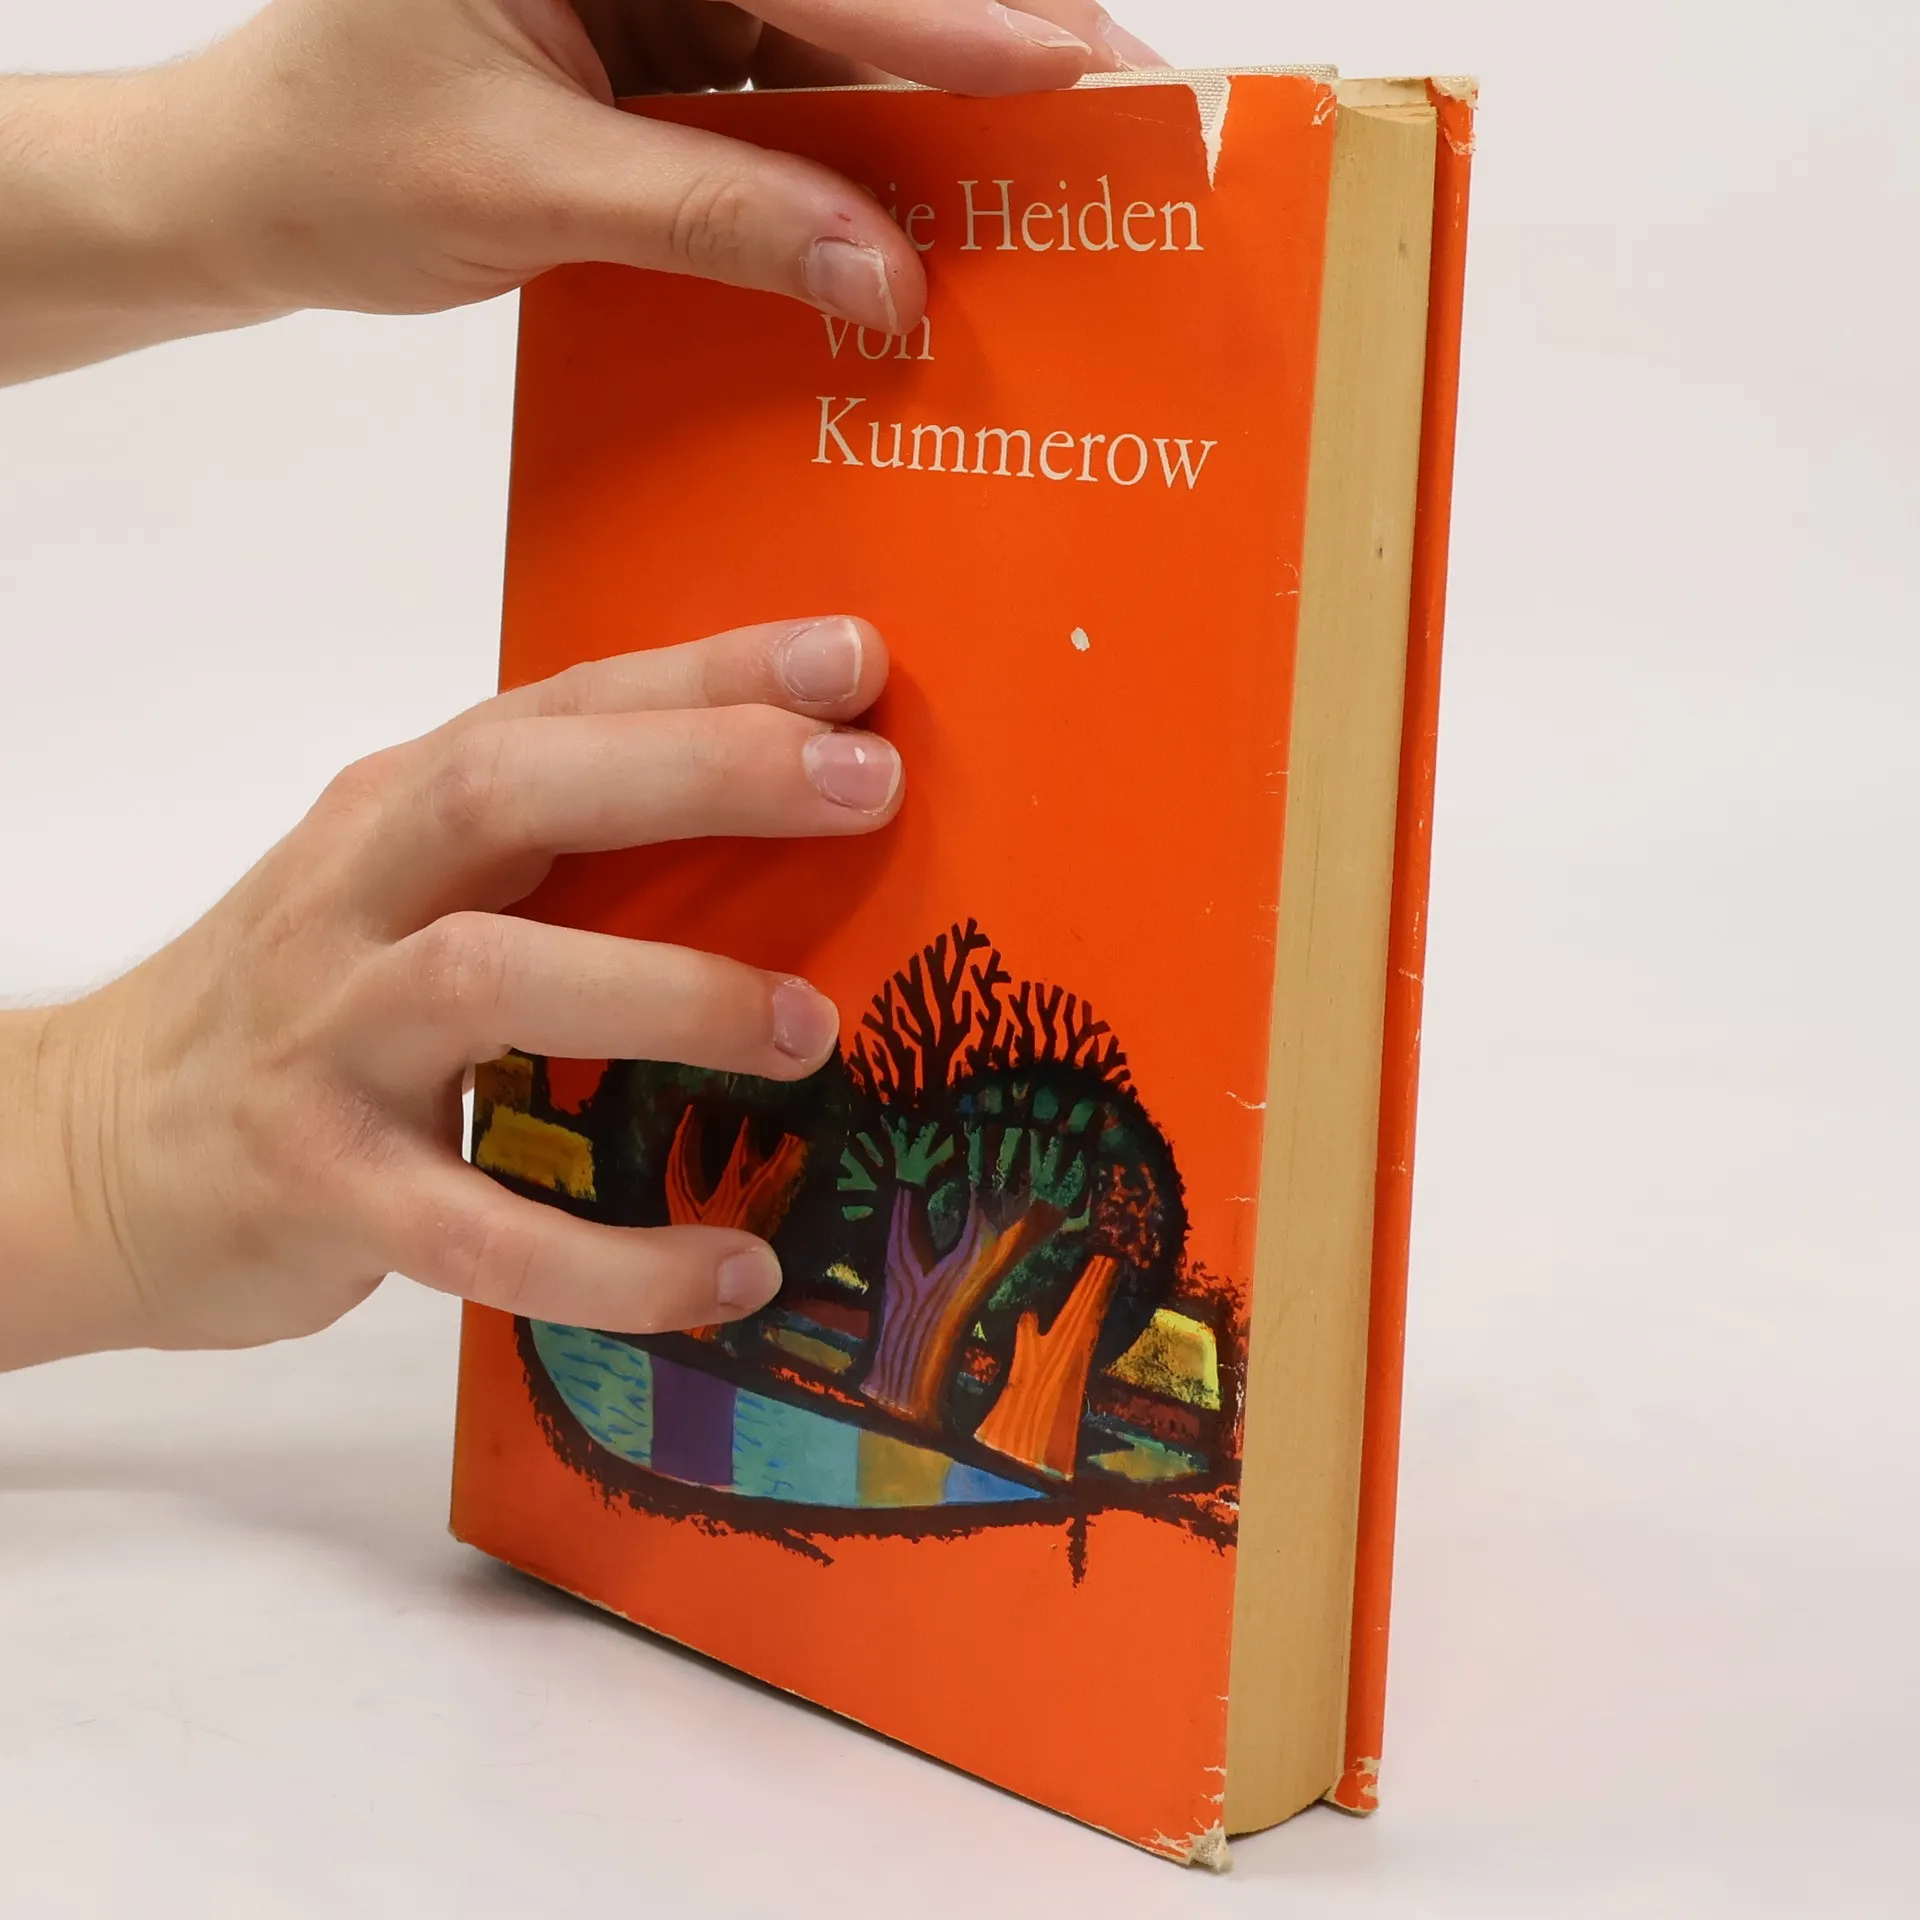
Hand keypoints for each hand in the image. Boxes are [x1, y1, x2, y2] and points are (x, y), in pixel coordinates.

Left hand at [0, 0, 1164, 381]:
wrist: (258, 194)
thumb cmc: (339, 160)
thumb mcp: (524, 189)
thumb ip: (708, 215)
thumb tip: (877, 275)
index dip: (951, 18)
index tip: (1076, 63)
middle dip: (977, 48)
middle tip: (1112, 108)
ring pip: (832, 39)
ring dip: (931, 114)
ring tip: (1048, 174)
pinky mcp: (665, 48)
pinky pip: (789, 95)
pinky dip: (857, 161)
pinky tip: (930, 214)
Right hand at [0, 617, 901, 1369]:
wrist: (91, 1149)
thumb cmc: (303, 1000)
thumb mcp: (409, 888)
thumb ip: (556, 850)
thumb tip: (786, 832)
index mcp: (398, 809)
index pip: (562, 708)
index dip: (709, 675)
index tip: (853, 660)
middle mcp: (356, 897)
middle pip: (514, 795)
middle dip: (700, 773)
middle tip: (867, 785)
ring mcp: (328, 1039)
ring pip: (492, 983)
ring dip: (669, 996)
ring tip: (810, 1035)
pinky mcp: (322, 1188)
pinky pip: (478, 1229)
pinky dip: (612, 1258)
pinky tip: (730, 1270)